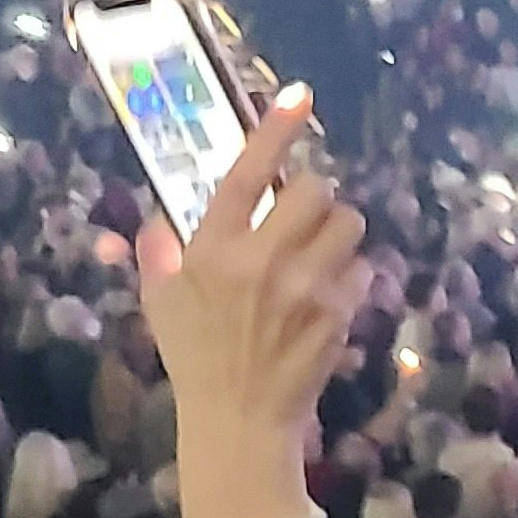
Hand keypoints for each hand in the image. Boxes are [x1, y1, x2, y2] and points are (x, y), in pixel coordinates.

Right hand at [136, 86, 366, 517]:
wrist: (239, 420)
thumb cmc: (195, 359)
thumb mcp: (160, 303)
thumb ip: (157, 254)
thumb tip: (154, 222)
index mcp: (214, 248)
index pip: (247, 173)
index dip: (275, 131)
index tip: (299, 97)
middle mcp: (262, 259)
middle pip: (315, 190)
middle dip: (314, 196)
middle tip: (303, 216)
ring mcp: (305, 287)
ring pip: (348, 223)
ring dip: (339, 230)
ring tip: (321, 252)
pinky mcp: (338, 314)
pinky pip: (363, 269)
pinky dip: (352, 274)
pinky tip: (331, 294)